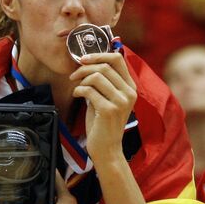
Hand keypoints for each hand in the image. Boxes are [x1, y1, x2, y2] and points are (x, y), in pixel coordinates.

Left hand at [71, 50, 137, 166]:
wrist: (107, 148)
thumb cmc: (103, 123)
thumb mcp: (107, 98)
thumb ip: (104, 81)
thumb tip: (89, 61)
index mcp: (131, 87)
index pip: (118, 59)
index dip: (99, 54)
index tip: (84, 59)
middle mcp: (129, 93)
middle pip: (105, 66)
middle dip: (85, 68)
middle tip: (74, 75)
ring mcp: (121, 102)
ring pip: (96, 77)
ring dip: (81, 80)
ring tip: (77, 88)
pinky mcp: (109, 110)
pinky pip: (89, 90)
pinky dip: (78, 91)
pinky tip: (76, 96)